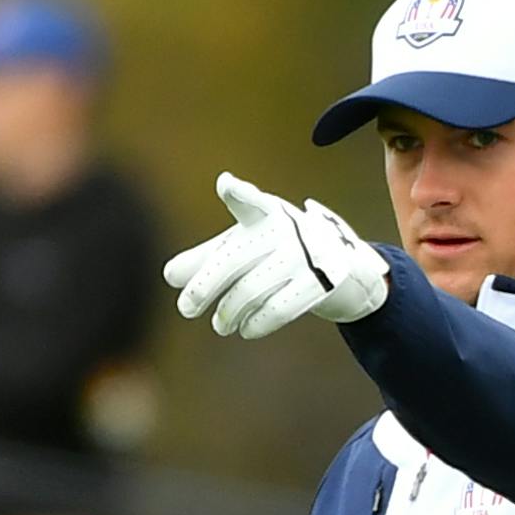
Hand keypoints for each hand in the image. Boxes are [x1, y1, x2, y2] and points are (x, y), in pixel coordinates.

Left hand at [163, 173, 388, 339]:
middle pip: (233, 258)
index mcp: (266, 214)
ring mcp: (306, 256)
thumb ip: (207, 259)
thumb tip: (169, 276)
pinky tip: (245, 329)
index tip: (226, 184)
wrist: (345, 264)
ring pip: (251, 289)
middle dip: (204, 286)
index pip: (251, 201)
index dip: (239, 193)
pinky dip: (256, 323)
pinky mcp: (321, 283)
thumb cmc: (279, 250)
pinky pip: (279, 308)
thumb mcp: (246, 246)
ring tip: (220, 325)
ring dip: (229, 312)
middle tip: (185, 309)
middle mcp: (286, 230)